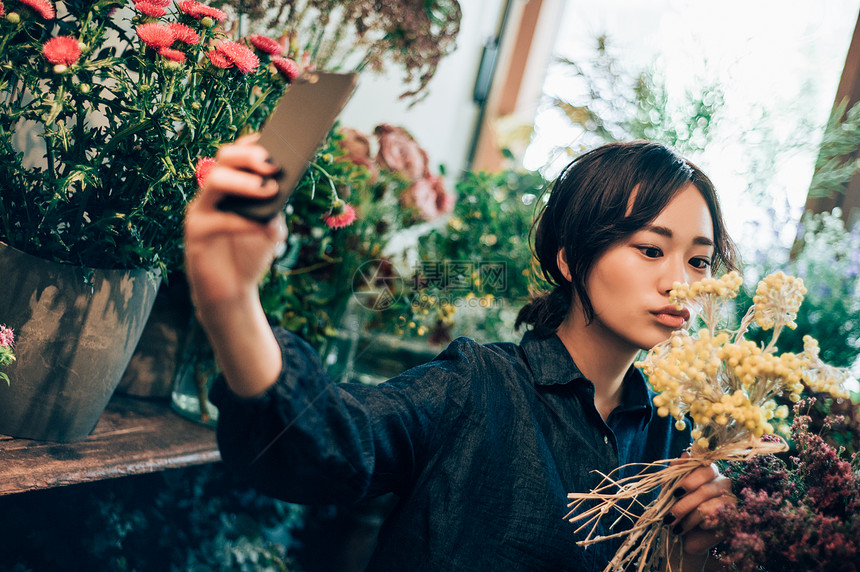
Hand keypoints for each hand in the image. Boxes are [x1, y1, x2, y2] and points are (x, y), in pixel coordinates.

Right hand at [183, 134, 286, 397]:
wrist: (233, 292)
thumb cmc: (251, 255)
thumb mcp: (272, 228)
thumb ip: (275, 208)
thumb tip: (282, 188)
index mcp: (231, 188)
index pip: (237, 155)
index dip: (253, 145)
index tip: (274, 141)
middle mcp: (213, 194)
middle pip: (223, 159)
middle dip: (248, 156)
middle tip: (273, 165)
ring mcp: (200, 211)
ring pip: (215, 181)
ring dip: (244, 182)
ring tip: (269, 190)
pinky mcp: (195, 233)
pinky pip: (219, 220)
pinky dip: (244, 222)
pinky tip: (262, 228)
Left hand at [665, 454, 734, 556]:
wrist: (683, 537)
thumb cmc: (676, 508)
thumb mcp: (670, 490)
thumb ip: (676, 473)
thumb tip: (684, 454)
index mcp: (709, 472)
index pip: (705, 468)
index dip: (690, 480)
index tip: (675, 493)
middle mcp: (723, 483)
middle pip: (705, 489)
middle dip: (684, 504)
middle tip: (670, 516)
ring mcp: (731, 501)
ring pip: (707, 506)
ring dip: (687, 518)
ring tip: (675, 526)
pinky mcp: (733, 519)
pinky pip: (715, 520)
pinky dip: (699, 525)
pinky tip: (694, 528)